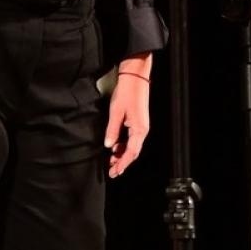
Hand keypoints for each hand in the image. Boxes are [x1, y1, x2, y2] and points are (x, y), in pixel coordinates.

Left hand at [105, 62, 151, 177]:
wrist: (135, 77)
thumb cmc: (127, 93)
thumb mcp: (116, 112)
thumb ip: (112, 130)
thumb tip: (108, 145)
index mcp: (139, 129)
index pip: (131, 152)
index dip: (122, 164)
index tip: (114, 172)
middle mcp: (142, 130)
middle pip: (133, 152)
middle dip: (122, 162)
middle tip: (111, 171)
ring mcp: (141, 125)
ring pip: (132, 145)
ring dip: (122, 154)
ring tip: (111, 161)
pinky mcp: (138, 121)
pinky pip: (131, 138)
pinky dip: (123, 145)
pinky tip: (114, 146)